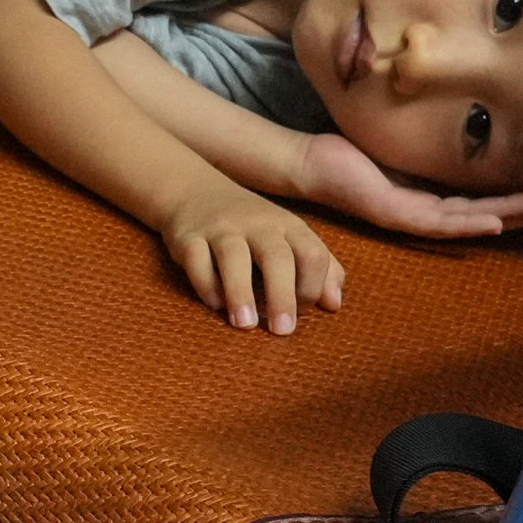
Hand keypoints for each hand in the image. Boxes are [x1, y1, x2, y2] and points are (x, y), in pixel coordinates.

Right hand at [160, 184, 343, 333]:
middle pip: (277, 257)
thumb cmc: (251, 226)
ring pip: (233, 258)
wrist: (195, 192)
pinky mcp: (188, 238)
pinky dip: (206, 285)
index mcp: (289, 227)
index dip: (312, 287)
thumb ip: (319, 268)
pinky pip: (196, 261)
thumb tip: (334, 304)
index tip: (301, 313)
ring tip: (245, 324)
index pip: (313, 255)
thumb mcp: (289, 238)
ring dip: (240, 293)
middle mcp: (258, 225)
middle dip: (282, 296)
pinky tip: (215, 305)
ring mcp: (221, 229)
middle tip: (282, 330)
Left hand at [296, 135, 522, 239]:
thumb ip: (425, 148)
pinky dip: (467, 224)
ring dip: (504, 218)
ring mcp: (408, 216)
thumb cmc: (351, 154)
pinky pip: (436, 222)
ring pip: (465, 222)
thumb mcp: (399, 147)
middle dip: (518, 212)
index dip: (509, 201)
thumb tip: (454, 123)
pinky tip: (493, 223)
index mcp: (424, 198)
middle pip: (479, 216)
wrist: (310, 162)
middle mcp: (420, 213)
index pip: (475, 203)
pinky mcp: (393, 213)